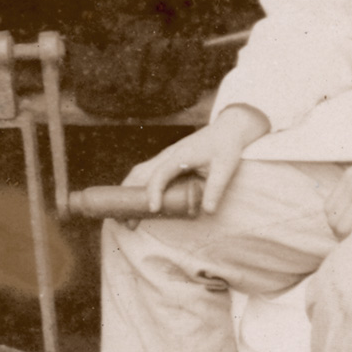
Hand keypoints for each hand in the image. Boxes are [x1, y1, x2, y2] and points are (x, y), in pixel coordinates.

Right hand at [124, 105, 267, 216]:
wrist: (226, 130)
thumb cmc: (226, 148)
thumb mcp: (225, 168)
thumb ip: (216, 189)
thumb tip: (208, 212)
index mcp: (181, 155)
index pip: (160, 174)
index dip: (154, 191)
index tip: (152, 209)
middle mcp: (168, 155)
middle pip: (140, 173)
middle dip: (129, 196)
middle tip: (126, 220)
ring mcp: (165, 157)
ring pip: (139, 172)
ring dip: (129, 193)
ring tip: (125, 216)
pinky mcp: (166, 161)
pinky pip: (146, 174)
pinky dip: (137, 188)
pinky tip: (136, 204)